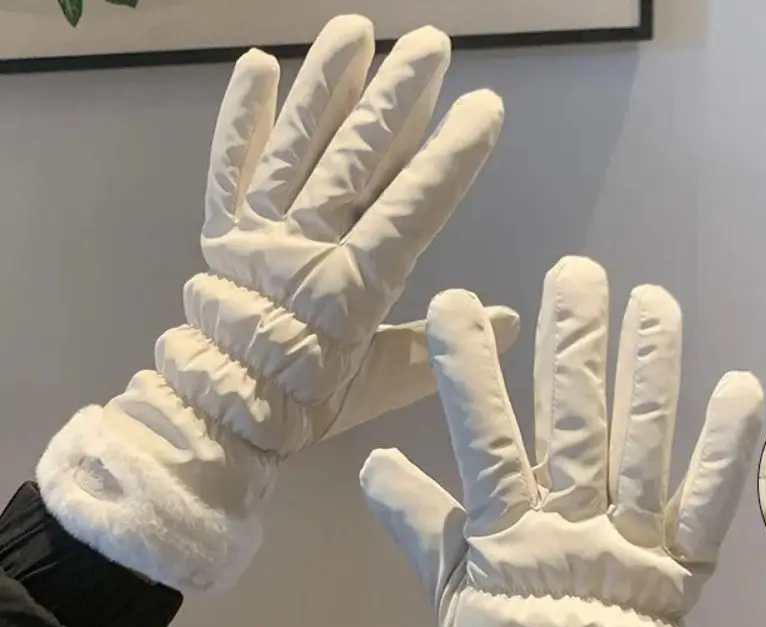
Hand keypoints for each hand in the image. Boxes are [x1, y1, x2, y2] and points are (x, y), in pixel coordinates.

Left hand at [36, 16, 515, 593]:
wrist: (224, 413)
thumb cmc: (308, 401)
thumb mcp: (383, 383)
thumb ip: (438, 348)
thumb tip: (506, 323)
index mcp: (352, 289)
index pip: (410, 211)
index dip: (450, 159)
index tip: (485, 109)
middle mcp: (306, 246)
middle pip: (355, 160)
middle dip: (396, 99)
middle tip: (431, 44)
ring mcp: (259, 231)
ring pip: (297, 148)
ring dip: (326, 86)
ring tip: (354, 29)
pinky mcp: (223, 226)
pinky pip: (230, 166)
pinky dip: (242, 118)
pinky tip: (259, 64)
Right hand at [361, 257, 762, 626]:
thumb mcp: (449, 592)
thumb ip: (419, 525)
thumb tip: (372, 465)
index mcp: (507, 535)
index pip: (485, 441)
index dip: (470, 373)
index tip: (458, 304)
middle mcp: (574, 528)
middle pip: (575, 426)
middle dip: (573, 347)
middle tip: (577, 273)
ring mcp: (635, 543)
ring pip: (642, 447)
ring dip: (651, 372)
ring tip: (654, 299)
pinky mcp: (684, 565)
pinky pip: (707, 502)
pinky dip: (724, 448)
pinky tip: (742, 386)